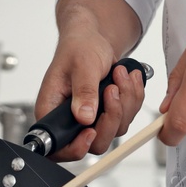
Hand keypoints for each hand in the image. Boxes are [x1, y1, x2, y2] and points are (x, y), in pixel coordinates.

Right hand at [35, 27, 146, 160]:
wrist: (92, 39)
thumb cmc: (79, 47)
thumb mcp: (82, 65)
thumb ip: (84, 91)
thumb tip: (84, 117)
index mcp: (52, 110)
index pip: (58, 147)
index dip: (76, 147)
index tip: (91, 130)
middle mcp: (70, 120)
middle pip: (94, 143)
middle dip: (111, 117)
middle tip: (112, 89)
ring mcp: (90, 119)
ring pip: (115, 130)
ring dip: (125, 102)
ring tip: (120, 74)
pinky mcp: (106, 114)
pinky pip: (127, 117)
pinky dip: (132, 98)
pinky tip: (127, 78)